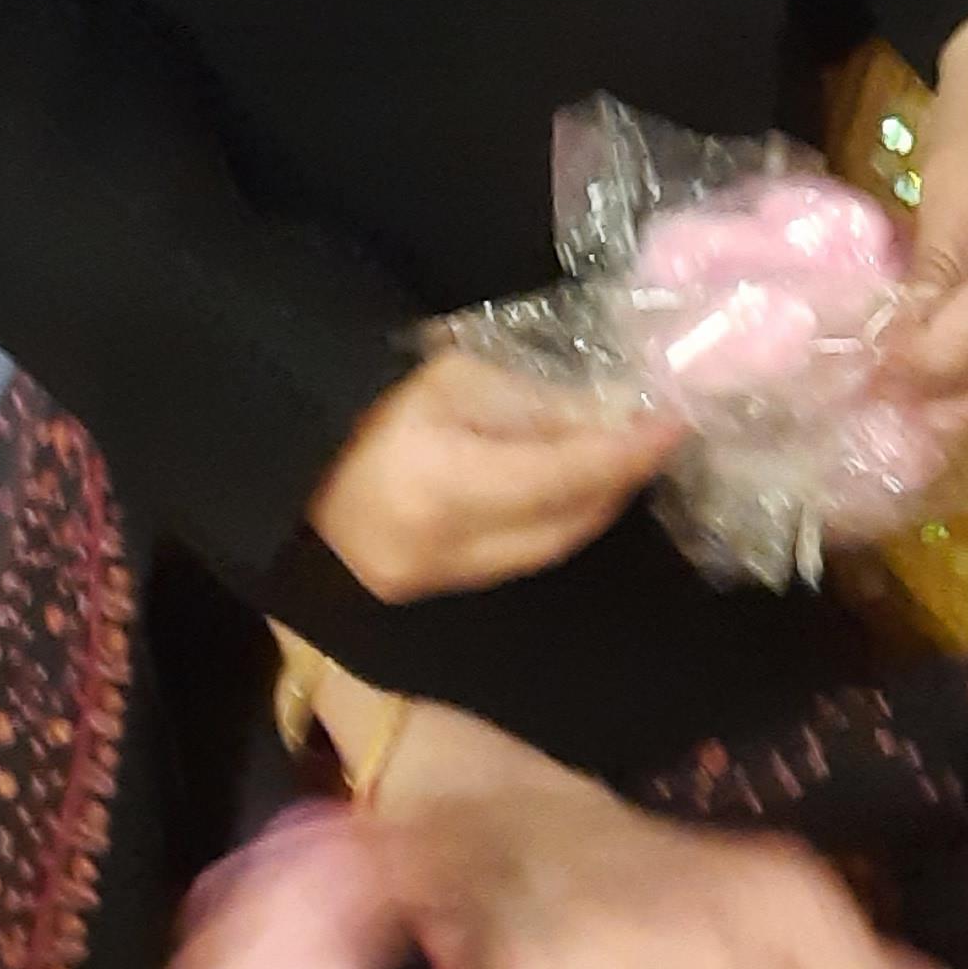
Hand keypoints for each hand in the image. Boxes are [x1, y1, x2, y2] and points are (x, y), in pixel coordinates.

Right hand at [308, 348, 681, 602]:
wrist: (292, 456)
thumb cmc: (370, 401)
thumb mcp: (455, 377)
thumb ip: (536, 405)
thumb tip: (613, 419)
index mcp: (443, 487)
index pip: (563, 479)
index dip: (627, 455)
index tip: (675, 424)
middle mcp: (444, 551)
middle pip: (564, 526)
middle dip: (617, 483)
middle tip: (655, 439)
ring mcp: (435, 582)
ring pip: (545, 551)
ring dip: (590, 507)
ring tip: (621, 461)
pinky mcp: (430, 591)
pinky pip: (513, 561)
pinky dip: (551, 525)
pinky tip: (570, 491)